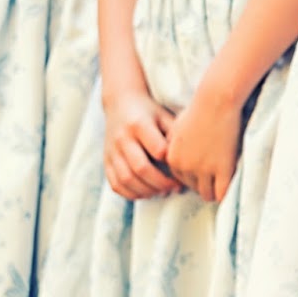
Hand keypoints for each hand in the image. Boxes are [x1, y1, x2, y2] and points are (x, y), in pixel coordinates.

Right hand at [103, 86, 179, 200]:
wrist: (120, 103)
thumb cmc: (151, 113)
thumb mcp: (165, 116)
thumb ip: (176, 134)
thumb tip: (191, 158)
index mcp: (139, 124)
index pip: (157, 149)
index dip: (171, 163)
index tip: (183, 169)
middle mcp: (122, 138)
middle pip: (140, 168)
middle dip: (161, 183)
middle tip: (175, 187)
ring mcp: (112, 151)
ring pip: (126, 179)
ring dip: (147, 191)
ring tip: (162, 191)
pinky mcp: (106, 161)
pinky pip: (115, 184)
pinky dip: (131, 194)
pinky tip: (146, 193)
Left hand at [165, 84, 242, 202]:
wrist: (215, 102)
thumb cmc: (198, 109)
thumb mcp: (176, 128)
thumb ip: (172, 145)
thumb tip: (170, 156)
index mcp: (172, 157)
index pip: (180, 179)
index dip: (192, 177)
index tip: (202, 173)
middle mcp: (185, 166)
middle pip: (193, 188)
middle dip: (202, 184)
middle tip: (213, 178)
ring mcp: (204, 169)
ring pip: (206, 194)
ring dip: (213, 192)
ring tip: (220, 185)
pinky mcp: (223, 169)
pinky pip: (222, 193)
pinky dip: (224, 194)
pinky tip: (228, 186)